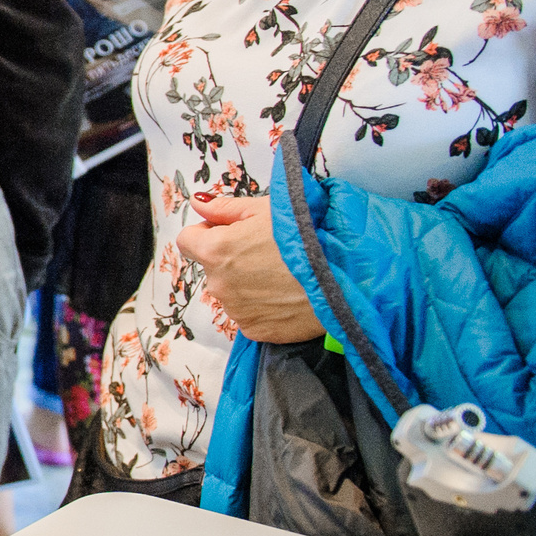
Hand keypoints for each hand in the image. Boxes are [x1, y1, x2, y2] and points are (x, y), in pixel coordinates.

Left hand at [174, 195, 323, 341]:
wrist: (347, 276)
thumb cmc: (309, 237)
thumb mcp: (267, 208)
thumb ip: (225, 207)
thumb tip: (199, 205)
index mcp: (216, 250)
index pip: (187, 240)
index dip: (207, 233)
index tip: (228, 232)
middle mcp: (219, 284)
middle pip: (213, 267)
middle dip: (232, 258)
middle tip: (267, 252)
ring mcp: (237, 311)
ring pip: (231, 292)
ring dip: (247, 284)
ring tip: (282, 274)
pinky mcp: (256, 330)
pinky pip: (250, 315)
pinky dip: (263, 306)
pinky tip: (286, 295)